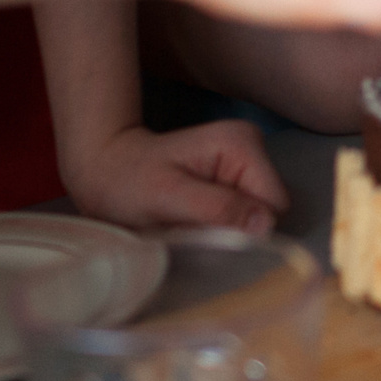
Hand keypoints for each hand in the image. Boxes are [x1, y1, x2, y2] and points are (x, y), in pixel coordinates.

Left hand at [63, 119, 289, 231]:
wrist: (105, 171)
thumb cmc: (128, 182)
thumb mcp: (167, 197)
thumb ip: (217, 208)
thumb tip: (265, 225)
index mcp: (241, 145)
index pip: (274, 204)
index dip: (248, 229)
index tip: (209, 235)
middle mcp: (252, 147)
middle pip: (270, 209)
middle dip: (237, 229)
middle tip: (194, 230)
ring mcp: (245, 162)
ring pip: (259, 216)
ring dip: (228, 230)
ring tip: (190, 225)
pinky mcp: (235, 177)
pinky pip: (245, 215)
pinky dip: (222, 227)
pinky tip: (194, 222)